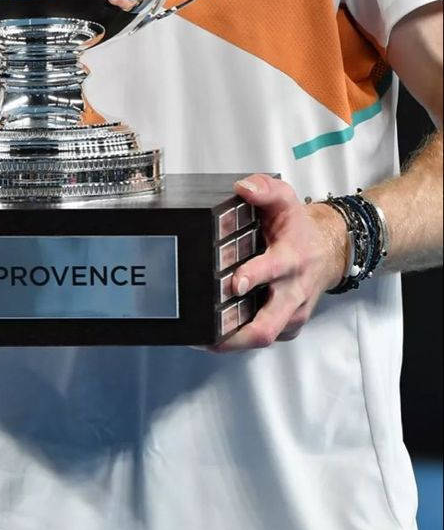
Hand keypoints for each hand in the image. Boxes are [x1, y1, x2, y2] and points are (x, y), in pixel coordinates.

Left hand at [213, 174, 347, 352]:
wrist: (327, 251)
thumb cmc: (298, 228)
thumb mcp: (285, 199)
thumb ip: (264, 189)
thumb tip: (242, 187)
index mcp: (291, 258)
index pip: (274, 270)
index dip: (254, 276)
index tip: (234, 282)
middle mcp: (292, 291)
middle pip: (268, 325)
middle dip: (238, 334)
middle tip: (210, 335)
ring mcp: (291, 313)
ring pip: (264, 336)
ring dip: (233, 341)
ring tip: (202, 339)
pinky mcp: (289, 327)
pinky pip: (265, 337)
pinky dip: (242, 338)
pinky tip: (220, 332)